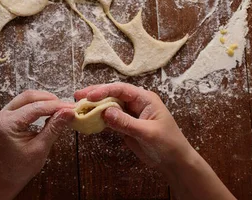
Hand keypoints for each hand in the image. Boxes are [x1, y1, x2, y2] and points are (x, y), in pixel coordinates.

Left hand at [0, 90, 73, 199]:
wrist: (6, 178)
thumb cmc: (20, 168)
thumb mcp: (40, 149)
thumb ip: (54, 128)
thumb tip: (69, 112)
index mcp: (8, 124)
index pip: (36, 108)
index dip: (56, 106)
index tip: (72, 108)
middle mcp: (3, 115)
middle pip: (30, 97)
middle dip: (50, 100)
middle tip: (67, 107)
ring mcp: (4, 114)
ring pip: (27, 98)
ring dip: (45, 101)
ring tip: (61, 109)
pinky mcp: (8, 116)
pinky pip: (25, 103)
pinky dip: (39, 105)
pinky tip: (50, 111)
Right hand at [75, 83, 234, 198]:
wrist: (174, 161)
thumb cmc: (168, 143)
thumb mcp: (147, 133)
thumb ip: (126, 123)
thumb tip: (105, 112)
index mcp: (145, 99)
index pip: (121, 89)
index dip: (104, 90)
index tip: (90, 95)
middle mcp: (136, 103)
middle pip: (113, 94)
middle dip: (95, 94)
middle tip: (78, 96)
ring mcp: (130, 113)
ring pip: (109, 105)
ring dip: (95, 105)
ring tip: (78, 106)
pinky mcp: (125, 125)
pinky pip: (110, 118)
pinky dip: (99, 117)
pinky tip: (88, 117)